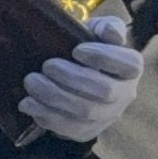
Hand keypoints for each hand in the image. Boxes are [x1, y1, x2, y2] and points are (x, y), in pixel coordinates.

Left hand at [19, 16, 143, 143]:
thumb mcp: (97, 32)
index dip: (104, 58)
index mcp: (130, 68)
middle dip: (73, 78)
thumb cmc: (87, 48)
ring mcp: (106, 116)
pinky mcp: (86, 131)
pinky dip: (45, 115)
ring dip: (54, 96)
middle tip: (47, 65)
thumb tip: (110, 32)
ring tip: (31, 81)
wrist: (73, 76)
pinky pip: (69, 129)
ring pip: (85, 112)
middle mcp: (124, 94)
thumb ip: (107, 27)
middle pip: (105, 91)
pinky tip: (28, 103)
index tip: (76, 50)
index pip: (129, 65)